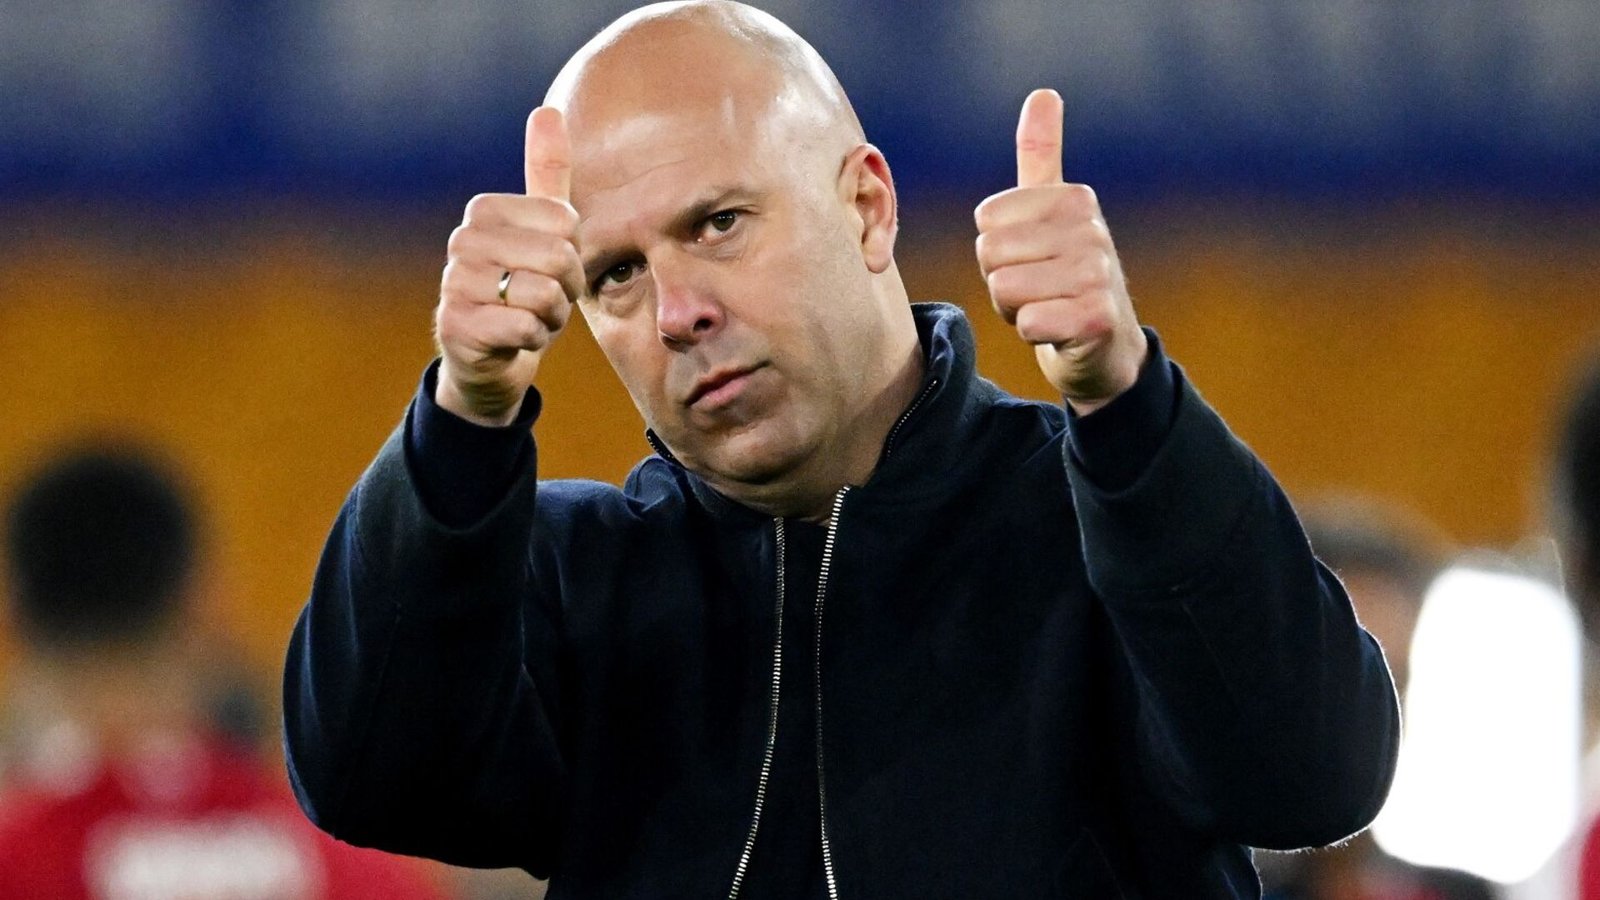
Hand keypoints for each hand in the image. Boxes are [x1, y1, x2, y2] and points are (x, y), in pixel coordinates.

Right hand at [434, 106, 582, 425]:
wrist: (491, 357)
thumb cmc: (523, 288)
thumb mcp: (542, 231)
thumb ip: (546, 173)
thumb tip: (548, 109)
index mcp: (484, 210)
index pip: (566, 223)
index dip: (573, 254)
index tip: (549, 268)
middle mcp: (462, 241)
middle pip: (558, 257)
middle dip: (565, 289)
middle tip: (543, 300)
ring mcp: (454, 284)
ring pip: (544, 295)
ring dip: (551, 317)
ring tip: (528, 318)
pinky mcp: (457, 327)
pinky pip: (526, 328)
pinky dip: (533, 340)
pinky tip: (514, 339)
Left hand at [974, 89, 1147, 414]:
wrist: (1106, 346)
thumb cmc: (1065, 275)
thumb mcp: (1053, 211)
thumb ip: (1041, 153)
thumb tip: (1043, 91)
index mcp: (1074, 198)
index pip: (986, 221)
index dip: (997, 250)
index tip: (1031, 259)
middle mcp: (1092, 230)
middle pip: (990, 254)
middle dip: (1002, 281)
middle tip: (1039, 290)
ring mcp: (1098, 274)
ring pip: (1004, 289)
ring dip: (1016, 309)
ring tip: (1048, 308)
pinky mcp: (1096, 319)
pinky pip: (1027, 323)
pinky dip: (1033, 333)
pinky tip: (1059, 331)